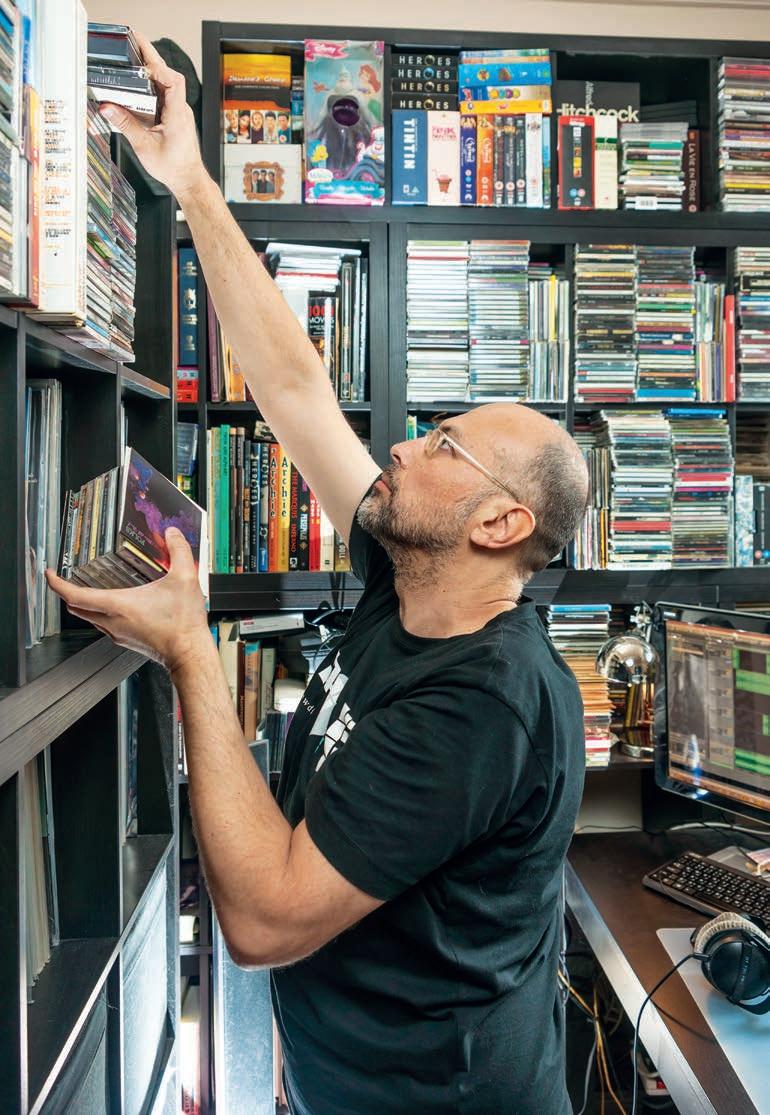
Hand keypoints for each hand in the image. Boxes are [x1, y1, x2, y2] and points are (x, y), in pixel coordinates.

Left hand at [45, 528, 209, 673]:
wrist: (189, 653)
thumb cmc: (183, 625)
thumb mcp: (185, 579)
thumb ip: (178, 551)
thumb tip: (173, 535)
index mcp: (118, 605)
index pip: (74, 595)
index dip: (57, 584)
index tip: (50, 574)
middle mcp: (112, 621)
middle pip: (75, 608)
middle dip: (66, 593)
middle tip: (64, 580)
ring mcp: (117, 633)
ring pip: (89, 618)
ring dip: (84, 604)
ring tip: (90, 589)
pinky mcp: (126, 640)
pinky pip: (104, 625)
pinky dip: (101, 613)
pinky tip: (117, 605)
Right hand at [99, 31, 207, 200]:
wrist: (188, 179)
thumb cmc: (174, 167)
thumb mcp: (144, 147)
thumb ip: (125, 125)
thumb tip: (108, 107)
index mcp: (177, 115)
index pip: (173, 81)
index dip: (158, 69)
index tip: (142, 64)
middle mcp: (180, 109)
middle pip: (167, 74)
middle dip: (150, 55)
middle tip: (133, 37)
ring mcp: (178, 110)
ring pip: (164, 81)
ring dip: (149, 66)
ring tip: (132, 52)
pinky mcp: (173, 113)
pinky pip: (162, 91)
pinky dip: (150, 82)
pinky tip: (138, 78)